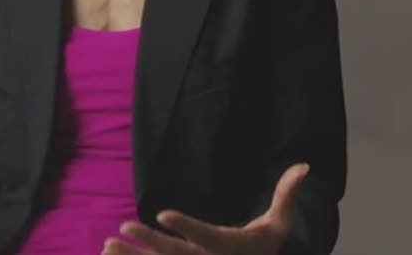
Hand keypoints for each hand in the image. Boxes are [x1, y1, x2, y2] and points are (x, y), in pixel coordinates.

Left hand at [102, 163, 309, 254]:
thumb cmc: (267, 245)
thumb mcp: (280, 223)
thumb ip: (287, 195)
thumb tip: (304, 166)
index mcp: (232, 249)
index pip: (207, 237)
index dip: (186, 226)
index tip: (162, 213)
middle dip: (150, 245)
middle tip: (123, 227)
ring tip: (107, 245)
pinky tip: (107, 254)